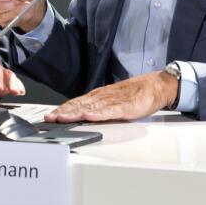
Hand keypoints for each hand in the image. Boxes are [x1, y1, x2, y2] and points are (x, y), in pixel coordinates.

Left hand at [45, 72, 177, 122]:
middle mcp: (104, 97)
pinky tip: (90, 117)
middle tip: (50, 118)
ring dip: (76, 113)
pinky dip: (99, 114)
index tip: (50, 116)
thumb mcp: (113, 101)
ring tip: (63, 118)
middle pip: (80, 105)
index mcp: (100, 96)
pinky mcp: (127, 107)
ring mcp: (115, 101)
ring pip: (92, 107)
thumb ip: (99, 107)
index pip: (77, 103)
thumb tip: (82, 115)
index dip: (63, 109)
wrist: (156, 86)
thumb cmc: (135, 94)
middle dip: (64, 112)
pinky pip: (111, 111)